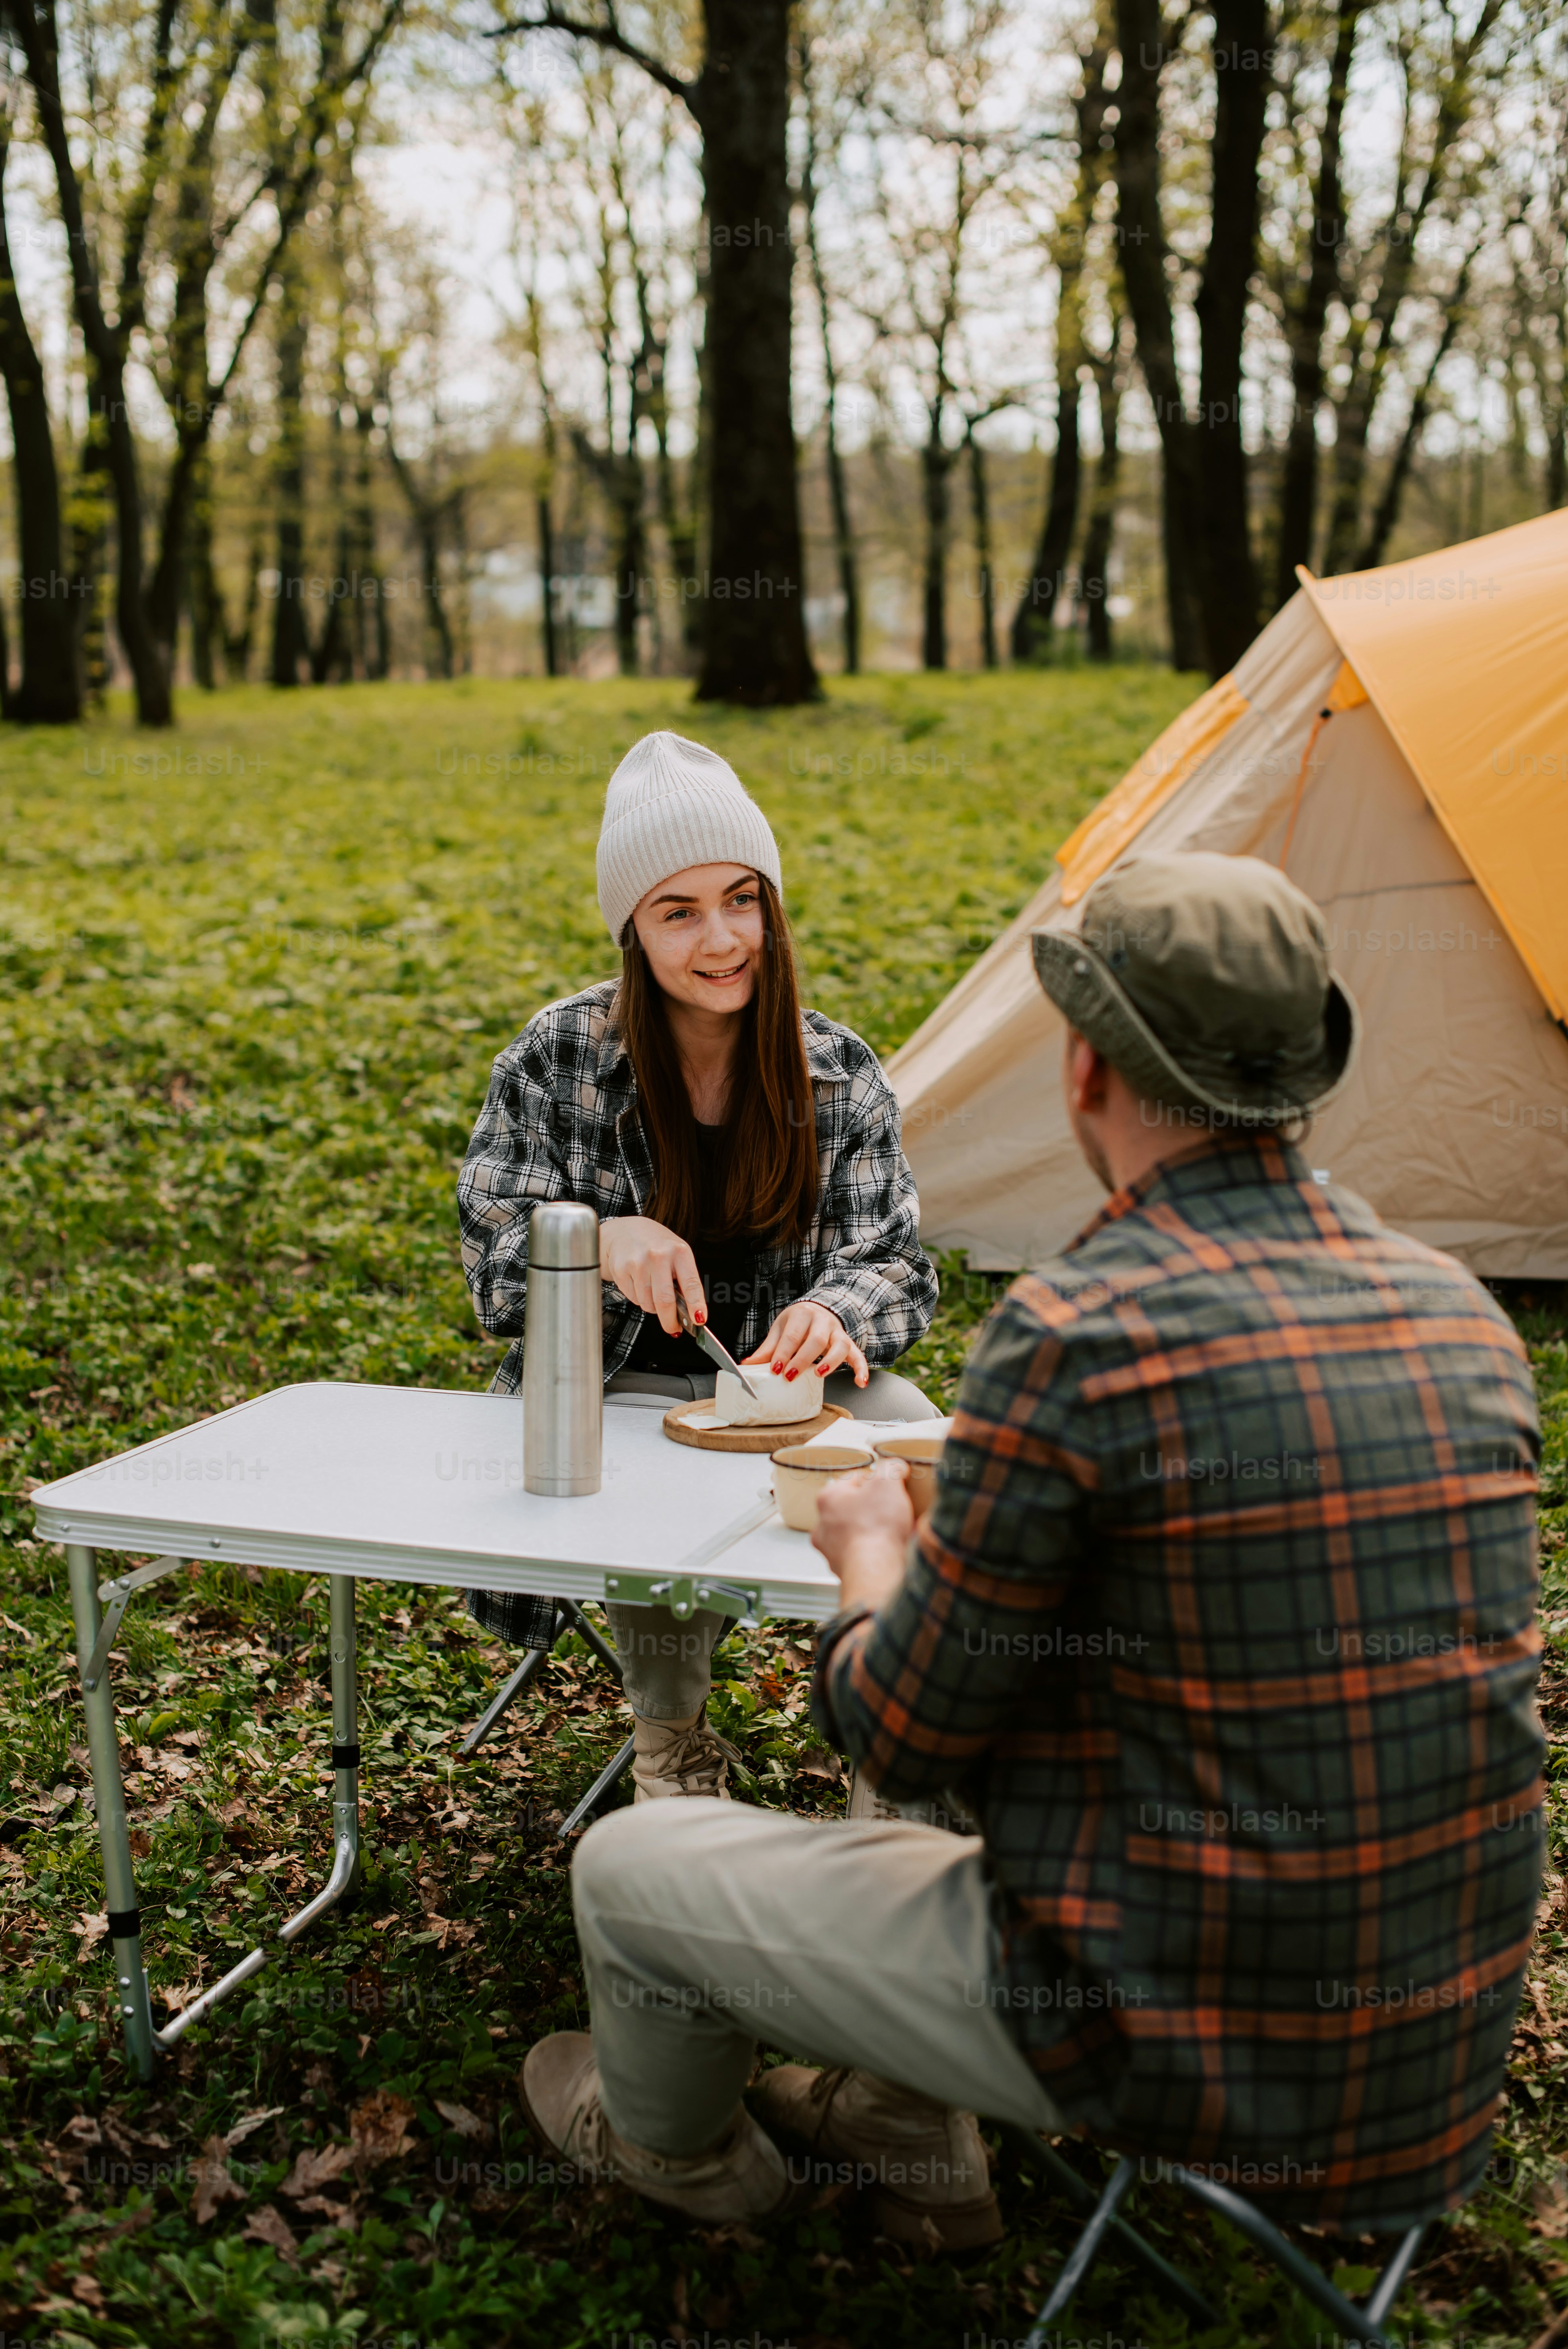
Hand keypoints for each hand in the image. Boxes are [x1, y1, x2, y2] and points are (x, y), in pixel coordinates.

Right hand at [598, 1216, 705, 1336]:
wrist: (626, 1231)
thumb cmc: (657, 1246)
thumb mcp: (678, 1255)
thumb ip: (685, 1281)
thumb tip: (692, 1313)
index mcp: (679, 1251)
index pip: (691, 1284)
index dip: (696, 1305)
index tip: (699, 1320)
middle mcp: (658, 1256)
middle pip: (665, 1301)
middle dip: (670, 1321)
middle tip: (673, 1327)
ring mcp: (637, 1263)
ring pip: (648, 1304)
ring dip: (653, 1307)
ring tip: (653, 1291)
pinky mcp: (621, 1270)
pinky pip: (634, 1299)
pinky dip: (639, 1299)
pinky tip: (640, 1284)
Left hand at [745, 1300, 868, 1386]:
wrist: (818, 1309)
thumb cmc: (797, 1323)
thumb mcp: (780, 1330)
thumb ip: (767, 1349)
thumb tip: (747, 1366)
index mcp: (801, 1315)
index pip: (792, 1335)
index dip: (783, 1353)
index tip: (775, 1369)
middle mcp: (822, 1321)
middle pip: (816, 1340)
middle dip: (802, 1359)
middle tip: (790, 1376)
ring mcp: (837, 1331)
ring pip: (840, 1344)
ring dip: (831, 1361)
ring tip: (819, 1375)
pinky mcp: (848, 1342)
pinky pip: (858, 1354)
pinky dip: (861, 1368)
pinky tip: (860, 1382)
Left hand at [811, 1459, 912, 1614]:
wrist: (875, 1571)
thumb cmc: (875, 1527)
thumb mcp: (887, 1482)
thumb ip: (890, 1468)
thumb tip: (896, 1467)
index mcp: (828, 1498)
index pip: (854, 1479)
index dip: (877, 1479)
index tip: (890, 1485)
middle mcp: (823, 1525)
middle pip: (854, 1507)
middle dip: (874, 1507)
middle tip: (893, 1508)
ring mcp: (832, 1551)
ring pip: (857, 1533)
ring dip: (875, 1530)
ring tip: (897, 1530)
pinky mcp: (845, 1570)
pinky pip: (864, 1554)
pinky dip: (877, 1551)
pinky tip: (894, 1549)